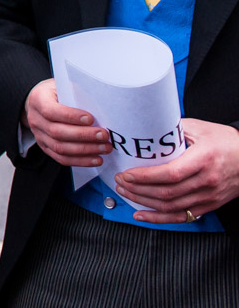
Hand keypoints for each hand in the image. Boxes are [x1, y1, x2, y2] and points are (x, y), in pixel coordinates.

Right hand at [24, 79, 111, 166]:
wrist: (38, 102)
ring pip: (60, 148)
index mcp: (38, 100)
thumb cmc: (56, 92)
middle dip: (83, 135)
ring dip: (85, 150)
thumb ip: (75, 93)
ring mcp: (39, 135)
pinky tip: (96, 159)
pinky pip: (62, 158)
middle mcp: (35, 119)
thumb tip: (100, 105)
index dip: (70, 116)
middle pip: (57, 132)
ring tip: (104, 148)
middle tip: (104, 135)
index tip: (90, 119)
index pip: (51, 111)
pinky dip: (81, 161)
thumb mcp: (62, 85)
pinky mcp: (45, 147)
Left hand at [115, 119, 238, 223]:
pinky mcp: (208, 206)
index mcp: (204, 159)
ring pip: (170, 207)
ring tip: (124, 192)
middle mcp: (207, 181)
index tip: (127, 173)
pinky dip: (158, 219)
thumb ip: (174, 129)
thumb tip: (146, 127)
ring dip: (143, 202)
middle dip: (137, 189)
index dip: (145, 177)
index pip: (171, 174)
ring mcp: (208, 197)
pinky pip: (180, 217)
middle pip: (167, 193)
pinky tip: (141, 215)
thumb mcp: (201, 128)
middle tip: (119, 181)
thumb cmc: (226, 141)